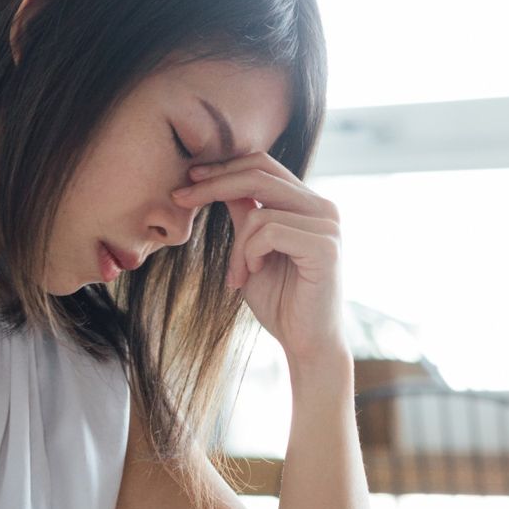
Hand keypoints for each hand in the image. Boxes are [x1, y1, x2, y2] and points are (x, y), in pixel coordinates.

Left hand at [171, 152, 346, 362]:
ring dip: (237, 247)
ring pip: (260, 212)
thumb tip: (216, 179)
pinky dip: (250, 255)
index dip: (223, 167)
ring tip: (239, 275)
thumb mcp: (250, 250)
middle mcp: (323, 207)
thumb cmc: (279, 300)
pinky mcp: (325, 247)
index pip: (263, 165)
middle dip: (214, 184)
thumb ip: (244, 215)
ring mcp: (328, 225)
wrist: (305, 342)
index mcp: (307, 203)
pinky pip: (270, 232)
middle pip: (259, 174)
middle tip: (180, 198)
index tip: (189, 179)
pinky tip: (253, 274)